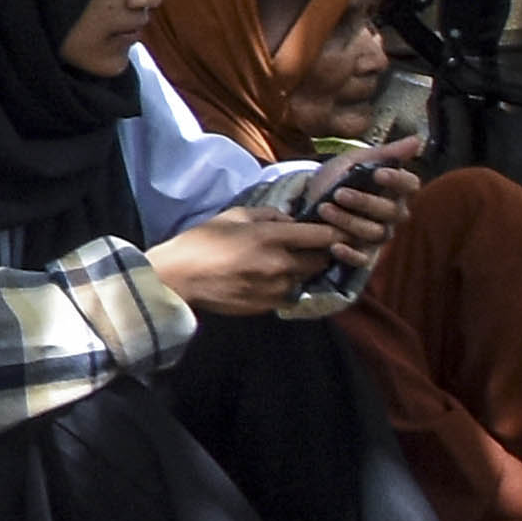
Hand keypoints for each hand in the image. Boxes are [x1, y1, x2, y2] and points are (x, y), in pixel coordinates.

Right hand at [155, 201, 342, 318]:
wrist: (177, 279)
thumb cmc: (200, 242)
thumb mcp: (232, 216)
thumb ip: (268, 214)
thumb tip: (291, 220)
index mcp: (272, 238)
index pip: (323, 236)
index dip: (339, 231)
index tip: (343, 228)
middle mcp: (281, 265)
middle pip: (323, 260)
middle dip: (323, 252)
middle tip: (315, 245)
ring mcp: (277, 289)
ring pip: (307, 278)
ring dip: (304, 269)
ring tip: (288, 262)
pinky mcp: (269, 306)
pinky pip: (290, 292)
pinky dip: (286, 284)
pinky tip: (268, 277)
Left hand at [311, 145, 414, 257]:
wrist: (306, 198)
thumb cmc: (336, 177)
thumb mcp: (354, 161)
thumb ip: (385, 153)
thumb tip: (418, 139)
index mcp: (395, 190)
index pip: (411, 186)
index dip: (397, 181)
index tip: (378, 173)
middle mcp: (392, 214)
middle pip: (392, 212)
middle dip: (365, 202)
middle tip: (338, 193)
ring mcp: (377, 235)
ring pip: (375, 233)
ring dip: (349, 221)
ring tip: (324, 209)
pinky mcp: (361, 253)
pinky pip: (363, 259)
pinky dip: (350, 254)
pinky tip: (335, 245)